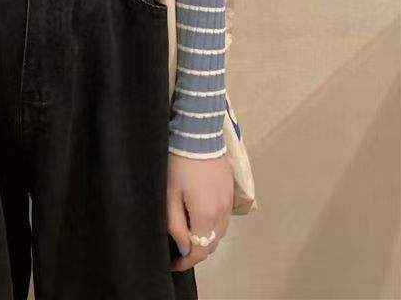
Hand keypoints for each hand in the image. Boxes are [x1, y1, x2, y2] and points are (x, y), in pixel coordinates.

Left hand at [167, 152, 233, 271]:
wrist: (199, 135)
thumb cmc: (179, 164)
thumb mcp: (170, 194)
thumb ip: (176, 224)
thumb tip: (182, 248)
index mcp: (207, 216)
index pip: (200, 251)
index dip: (185, 262)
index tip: (172, 264)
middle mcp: (222, 213)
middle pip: (212, 244)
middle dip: (196, 252)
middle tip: (177, 251)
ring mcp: (229, 202)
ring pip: (220, 232)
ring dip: (206, 239)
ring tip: (188, 236)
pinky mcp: (230, 192)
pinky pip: (224, 218)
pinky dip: (213, 226)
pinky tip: (201, 219)